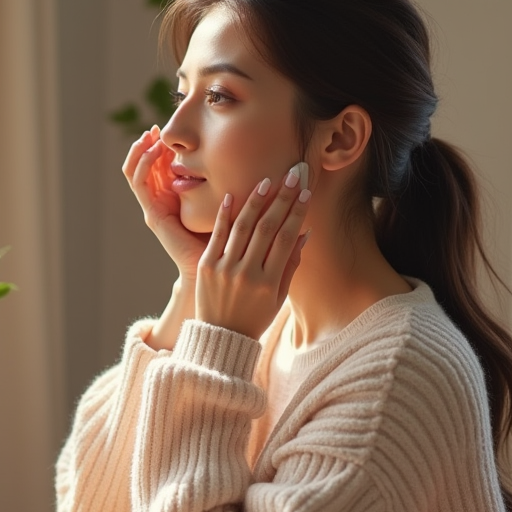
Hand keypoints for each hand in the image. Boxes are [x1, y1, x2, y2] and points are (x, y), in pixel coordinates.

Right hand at [122, 126, 210, 281]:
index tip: (168, 130)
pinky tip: (153, 151)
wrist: (215, 266)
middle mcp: (159, 201)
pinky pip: (140, 184)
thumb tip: (236, 153)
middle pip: (144, 166)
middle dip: (147, 145)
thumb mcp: (221, 200)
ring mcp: (153, 207)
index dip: (160, 146)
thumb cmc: (224, 237)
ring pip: (136, 172)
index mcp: (173, 197)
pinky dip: (143, 165)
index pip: (159, 165)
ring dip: (140, 151)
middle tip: (155, 129)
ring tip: (149, 135)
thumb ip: (221, 181)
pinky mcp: (152, 213)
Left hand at [195, 166, 310, 338]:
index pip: (285, 239)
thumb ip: (290, 265)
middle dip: (282, 198)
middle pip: (267, 228)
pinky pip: (217, 234)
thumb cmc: (255, 316)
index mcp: (269, 283)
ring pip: (242, 227)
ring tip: (266, 180)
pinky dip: (225, 214)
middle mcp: (247, 274)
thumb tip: (304, 232)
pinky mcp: (205, 266)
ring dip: (255, 200)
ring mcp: (224, 269)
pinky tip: (233, 194)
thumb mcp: (279, 296)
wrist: (220, 336)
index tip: (306, 191)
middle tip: (293, 174)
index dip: (296, 213)